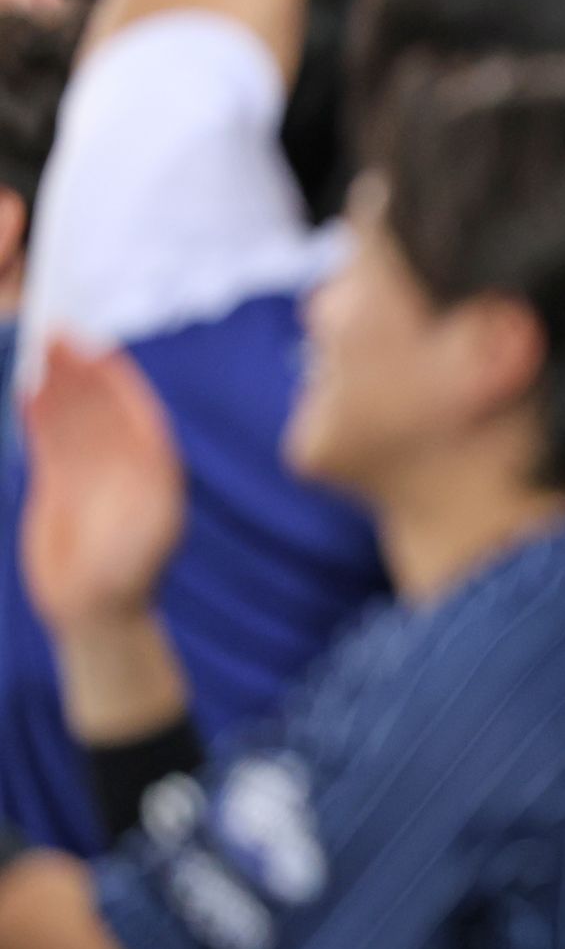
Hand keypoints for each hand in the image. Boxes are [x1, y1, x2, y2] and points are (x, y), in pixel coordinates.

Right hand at [21, 338, 185, 636]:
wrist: (97, 612)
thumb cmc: (127, 579)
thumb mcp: (143, 537)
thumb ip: (144, 495)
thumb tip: (149, 453)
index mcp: (154, 468)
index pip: (135, 411)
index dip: (115, 379)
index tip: (97, 349)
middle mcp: (125, 464)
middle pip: (100, 407)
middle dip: (80, 372)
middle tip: (57, 336)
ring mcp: (93, 472)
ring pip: (73, 419)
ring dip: (57, 385)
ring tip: (38, 349)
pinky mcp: (63, 483)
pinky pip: (50, 441)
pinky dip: (40, 416)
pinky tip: (27, 390)